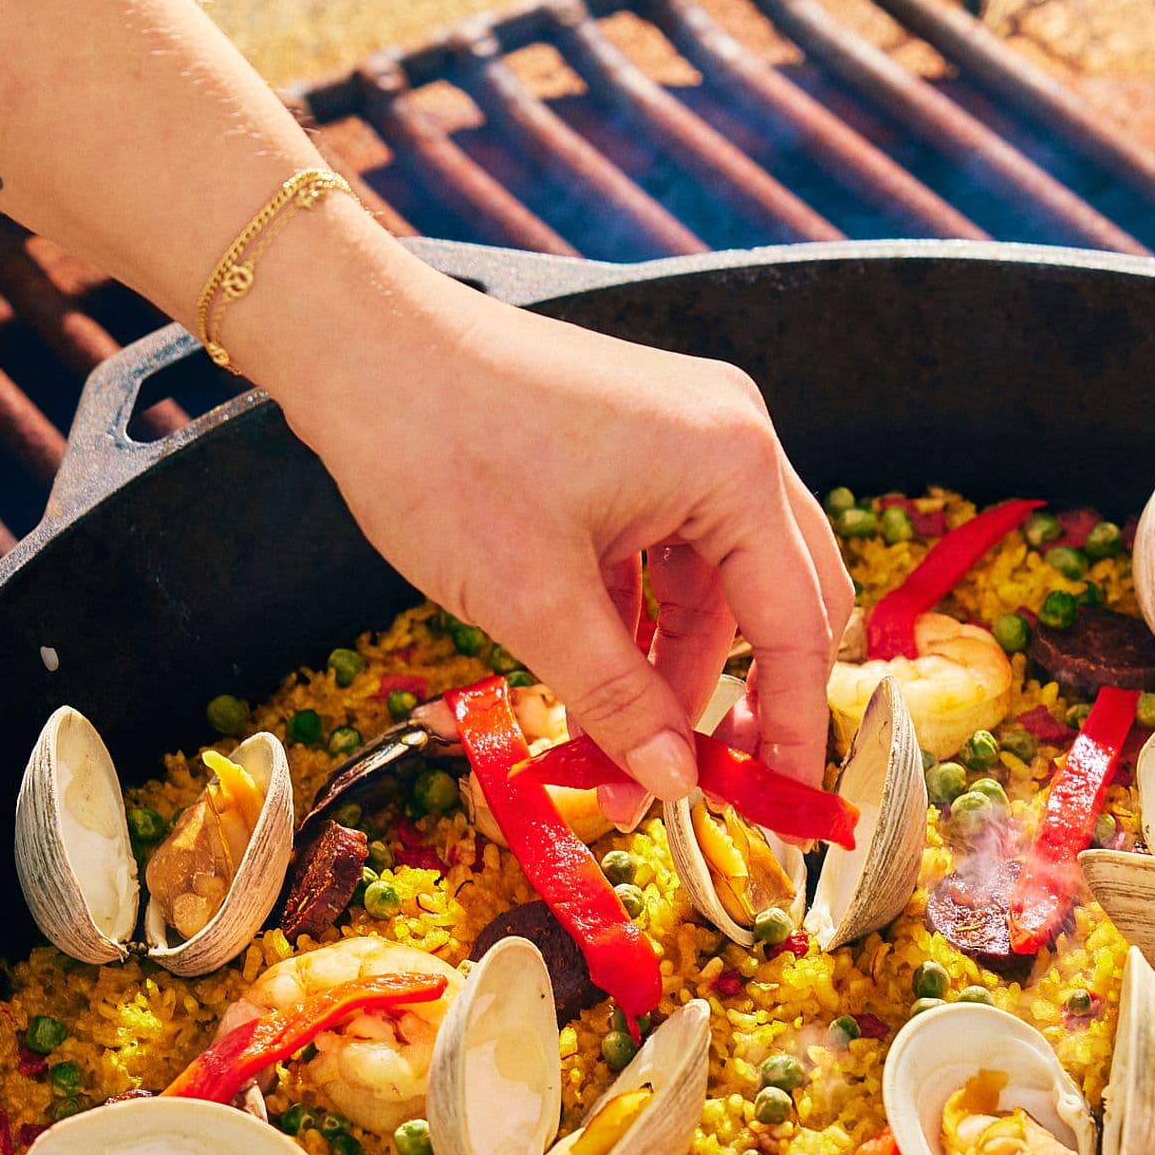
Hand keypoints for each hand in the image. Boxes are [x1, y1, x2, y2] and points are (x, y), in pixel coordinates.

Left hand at [240, 233, 852, 802]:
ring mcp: (680, 439)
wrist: (357, 348)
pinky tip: (594, 689)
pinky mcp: (631, 448)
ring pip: (711, 587)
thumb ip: (616, 700)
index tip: (782, 806)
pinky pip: (662, 558)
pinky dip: (635, 627)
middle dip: (741, 699)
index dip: (794, 725)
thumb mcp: (533, 602)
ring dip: (670, 673)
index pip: (797, 622)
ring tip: (618, 757)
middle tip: (710, 783)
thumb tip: (672, 784)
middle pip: (775, 599)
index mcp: (732, 465)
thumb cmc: (441, 451)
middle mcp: (727, 441)